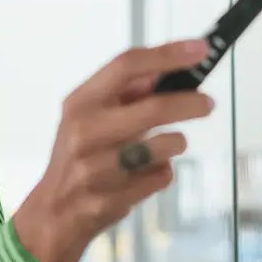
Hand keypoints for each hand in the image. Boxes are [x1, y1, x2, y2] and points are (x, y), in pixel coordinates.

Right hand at [12, 40, 215, 261]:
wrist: (53, 213)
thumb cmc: (78, 157)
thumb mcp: (88, 117)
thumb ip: (123, 94)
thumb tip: (166, 67)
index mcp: (79, 103)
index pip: (126, 66)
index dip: (167, 54)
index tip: (199, 48)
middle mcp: (84, 132)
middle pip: (153, 108)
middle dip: (190, 103)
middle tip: (208, 104)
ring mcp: (96, 169)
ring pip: (164, 147)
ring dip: (173, 145)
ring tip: (162, 148)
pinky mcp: (111, 199)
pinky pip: (161, 177)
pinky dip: (161, 174)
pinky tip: (143, 177)